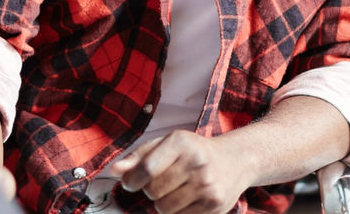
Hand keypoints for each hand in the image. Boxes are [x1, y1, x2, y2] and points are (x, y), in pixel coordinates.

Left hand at [107, 131, 249, 213]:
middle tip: (162, 182)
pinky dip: (177, 211)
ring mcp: (207, 185)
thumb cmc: (193, 151)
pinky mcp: (214, 205)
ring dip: (162, 203)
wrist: (235, 161)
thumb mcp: (167, 144)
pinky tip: (188, 198)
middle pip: (153, 191)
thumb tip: (114, 171)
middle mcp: (197, 162)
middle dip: (150, 190)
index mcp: (181, 142)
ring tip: (175, 190)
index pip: (146, 169)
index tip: (130, 183)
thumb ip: (139, 157)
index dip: (131, 180)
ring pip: (163, 208)